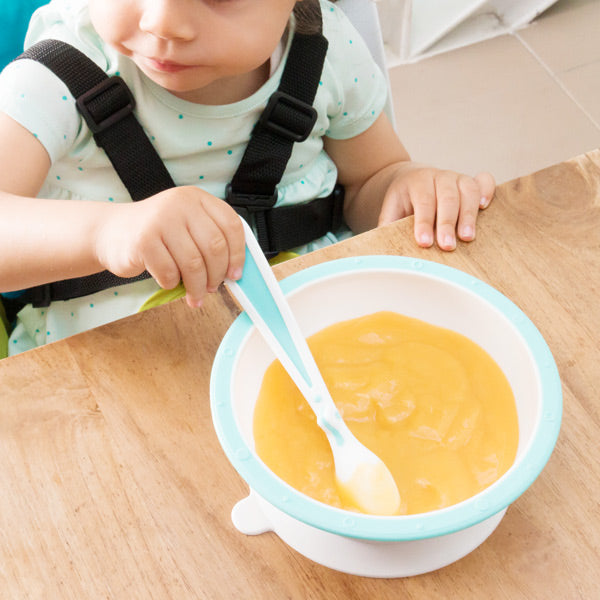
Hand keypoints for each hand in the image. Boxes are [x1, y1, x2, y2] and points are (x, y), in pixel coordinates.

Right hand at [95, 186, 244, 306]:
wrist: (111, 231)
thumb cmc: (156, 234)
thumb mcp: (186, 226)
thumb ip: (210, 239)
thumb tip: (234, 272)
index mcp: (197, 198)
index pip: (231, 225)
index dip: (238, 254)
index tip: (235, 274)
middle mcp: (180, 204)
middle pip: (215, 247)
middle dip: (217, 275)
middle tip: (212, 288)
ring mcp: (161, 220)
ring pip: (194, 264)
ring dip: (197, 286)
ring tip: (195, 295)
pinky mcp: (143, 240)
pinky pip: (169, 272)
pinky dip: (172, 283)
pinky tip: (169, 281)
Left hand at [378, 167, 494, 250]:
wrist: (412, 180)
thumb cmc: (403, 202)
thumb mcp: (391, 211)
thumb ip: (388, 227)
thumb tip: (385, 252)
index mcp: (417, 182)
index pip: (423, 202)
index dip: (424, 223)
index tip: (424, 243)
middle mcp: (439, 177)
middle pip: (447, 197)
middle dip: (447, 223)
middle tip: (447, 246)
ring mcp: (457, 178)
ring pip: (468, 191)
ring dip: (469, 215)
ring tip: (467, 238)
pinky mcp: (472, 182)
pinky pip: (485, 182)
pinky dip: (487, 191)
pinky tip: (485, 208)